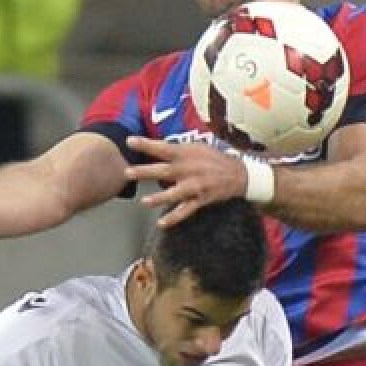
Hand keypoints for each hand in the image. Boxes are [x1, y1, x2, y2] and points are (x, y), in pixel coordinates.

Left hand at [124, 135, 248, 226]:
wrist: (237, 174)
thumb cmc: (214, 159)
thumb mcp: (196, 147)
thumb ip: (177, 149)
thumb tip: (157, 149)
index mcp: (185, 153)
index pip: (162, 148)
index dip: (145, 144)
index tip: (129, 142)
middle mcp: (188, 169)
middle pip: (163, 170)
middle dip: (145, 172)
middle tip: (128, 172)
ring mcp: (194, 186)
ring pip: (174, 193)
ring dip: (158, 198)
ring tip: (144, 202)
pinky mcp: (200, 200)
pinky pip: (185, 211)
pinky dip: (174, 218)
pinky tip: (162, 223)